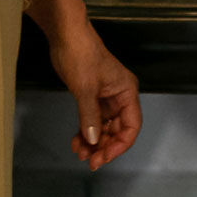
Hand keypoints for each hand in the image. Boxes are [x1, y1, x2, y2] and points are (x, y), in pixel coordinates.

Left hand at [47, 20, 141, 169]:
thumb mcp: (86, 89)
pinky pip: (92, 121)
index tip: (104, 156)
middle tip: (90, 160)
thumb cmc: (81, 53)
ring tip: (79, 152)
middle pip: (118, 130)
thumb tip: (94, 141)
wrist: (65, 35)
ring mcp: (105, 97)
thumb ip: (90, 117)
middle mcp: (119, 96)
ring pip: (104, 128)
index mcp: (127, 91)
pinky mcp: (91, 96)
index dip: (120, 144)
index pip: (131, 126)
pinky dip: (86, 132)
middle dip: (104, 146)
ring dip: (93, 142)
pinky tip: (76, 141)